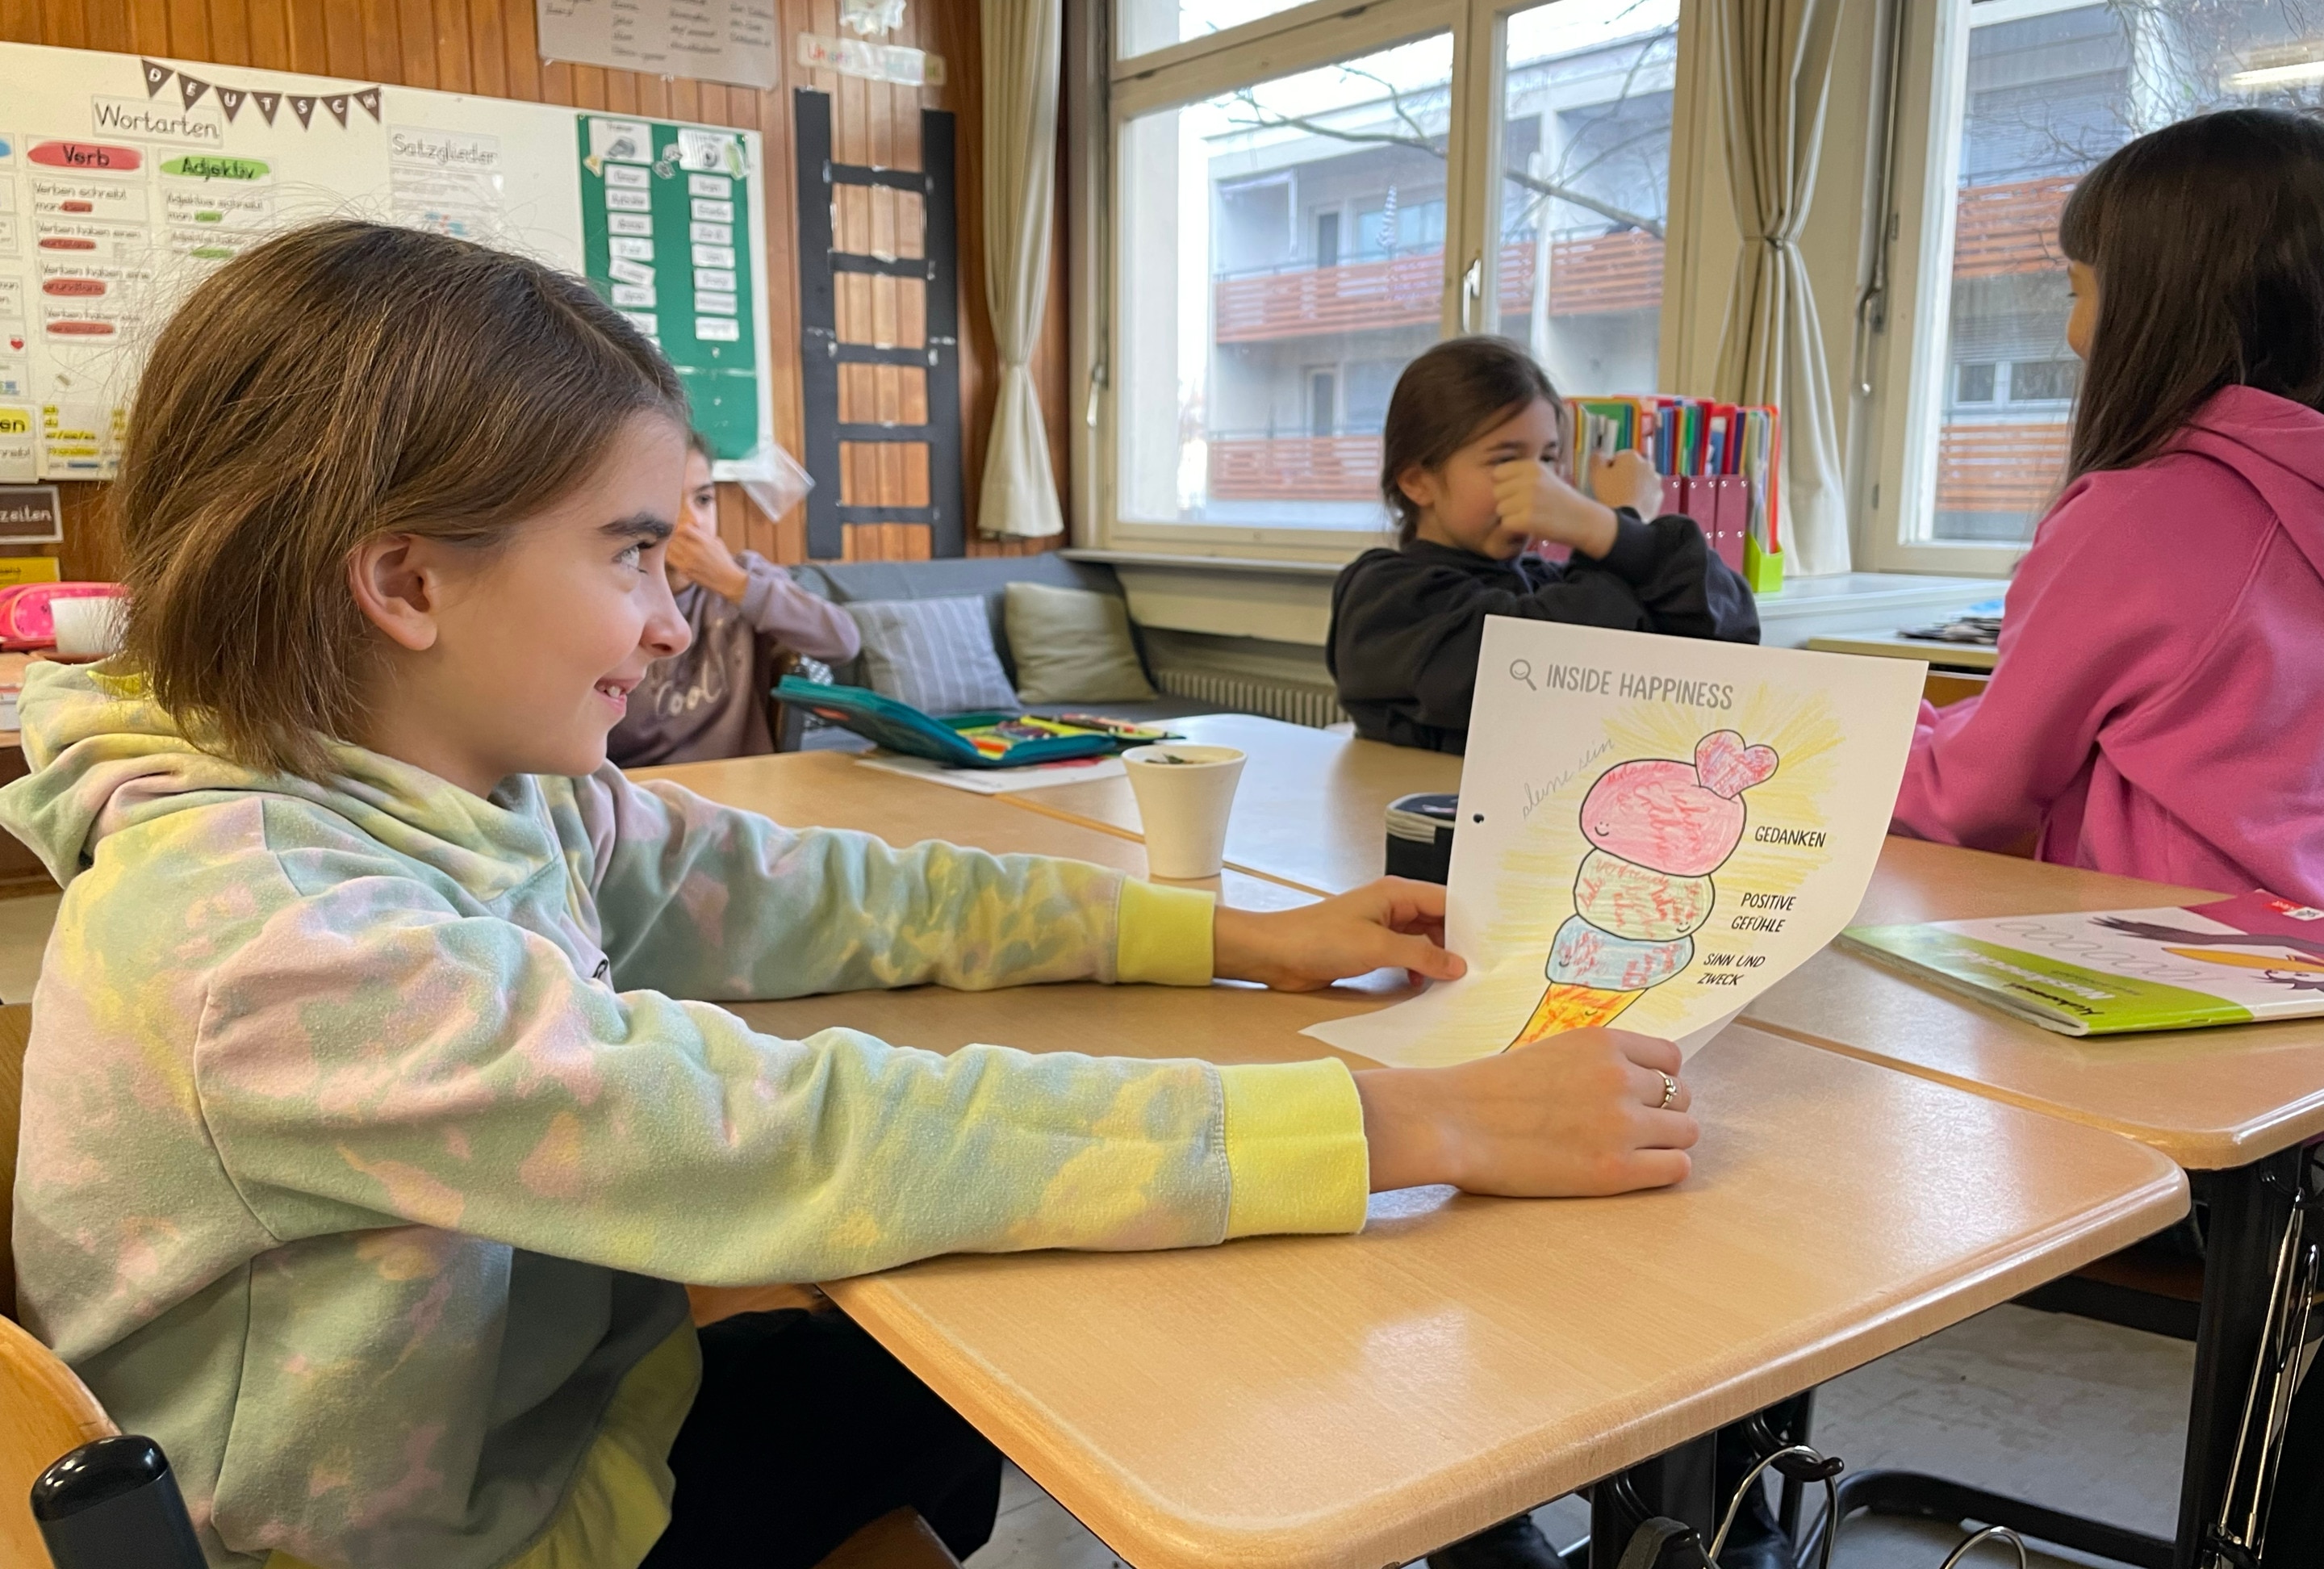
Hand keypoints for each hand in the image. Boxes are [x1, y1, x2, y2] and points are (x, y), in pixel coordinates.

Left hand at [666, 512, 750, 601]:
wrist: (726, 580)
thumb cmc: (723, 561)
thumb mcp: (717, 543)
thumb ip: (703, 536)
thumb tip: (691, 529)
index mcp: (704, 542)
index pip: (685, 528)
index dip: (682, 527)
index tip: (684, 530)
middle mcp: (694, 551)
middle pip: (675, 537)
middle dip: (677, 536)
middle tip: (679, 539)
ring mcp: (688, 562)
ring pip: (670, 547)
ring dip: (672, 545)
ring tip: (677, 547)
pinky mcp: (684, 570)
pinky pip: (670, 559)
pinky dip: (671, 555)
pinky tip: (676, 555)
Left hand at [1212, 877, 1465, 991]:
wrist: (1275, 954)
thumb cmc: (1316, 938)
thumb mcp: (1376, 946)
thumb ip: (1420, 954)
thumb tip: (1457, 964)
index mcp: (1395, 893)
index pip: (1446, 902)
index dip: (1469, 922)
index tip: (1491, 945)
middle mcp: (1391, 907)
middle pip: (1437, 922)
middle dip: (1455, 945)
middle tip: (1476, 969)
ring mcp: (1380, 928)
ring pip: (1422, 941)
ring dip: (1434, 960)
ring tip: (1451, 981)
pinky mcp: (1369, 948)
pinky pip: (1404, 956)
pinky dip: (1415, 969)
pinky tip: (1418, 984)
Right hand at [1354, 1029, 1697, 1195]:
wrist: (1452, 1122)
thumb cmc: (1488, 1089)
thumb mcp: (1549, 1051)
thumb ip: (1592, 1062)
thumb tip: (1627, 1081)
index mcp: (1602, 1043)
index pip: (1670, 1058)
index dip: (1657, 1079)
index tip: (1640, 1095)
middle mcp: (1620, 1078)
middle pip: (1682, 1096)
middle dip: (1663, 1112)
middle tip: (1633, 1128)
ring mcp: (1621, 1124)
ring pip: (1686, 1132)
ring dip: (1666, 1142)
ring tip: (1634, 1151)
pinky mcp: (1615, 1169)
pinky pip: (1675, 1168)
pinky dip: (1664, 1170)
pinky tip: (1636, 1171)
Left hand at [1492, 460, 1618, 558]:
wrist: (1584, 520)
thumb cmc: (1560, 499)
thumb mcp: (1544, 476)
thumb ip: (1521, 474)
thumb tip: (1493, 475)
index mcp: (1532, 466)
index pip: (1498, 473)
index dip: (1504, 485)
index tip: (1517, 493)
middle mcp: (1529, 480)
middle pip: (1496, 492)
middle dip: (1507, 501)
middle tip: (1525, 507)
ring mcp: (1528, 499)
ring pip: (1500, 509)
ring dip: (1510, 516)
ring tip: (1529, 516)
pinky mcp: (1527, 519)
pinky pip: (1506, 524)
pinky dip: (1514, 528)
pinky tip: (1530, 526)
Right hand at [1590, 448, 1665, 516]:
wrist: (1627, 519)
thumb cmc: (1612, 496)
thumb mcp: (1596, 474)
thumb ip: (1597, 459)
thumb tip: (1599, 454)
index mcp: (1631, 457)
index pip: (1617, 458)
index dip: (1609, 469)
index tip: (1605, 480)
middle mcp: (1647, 465)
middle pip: (1630, 468)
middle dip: (1623, 476)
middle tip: (1612, 490)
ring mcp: (1655, 481)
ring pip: (1640, 480)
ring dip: (1633, 486)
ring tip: (1622, 498)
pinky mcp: (1658, 495)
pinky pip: (1647, 493)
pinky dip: (1641, 497)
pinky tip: (1631, 504)